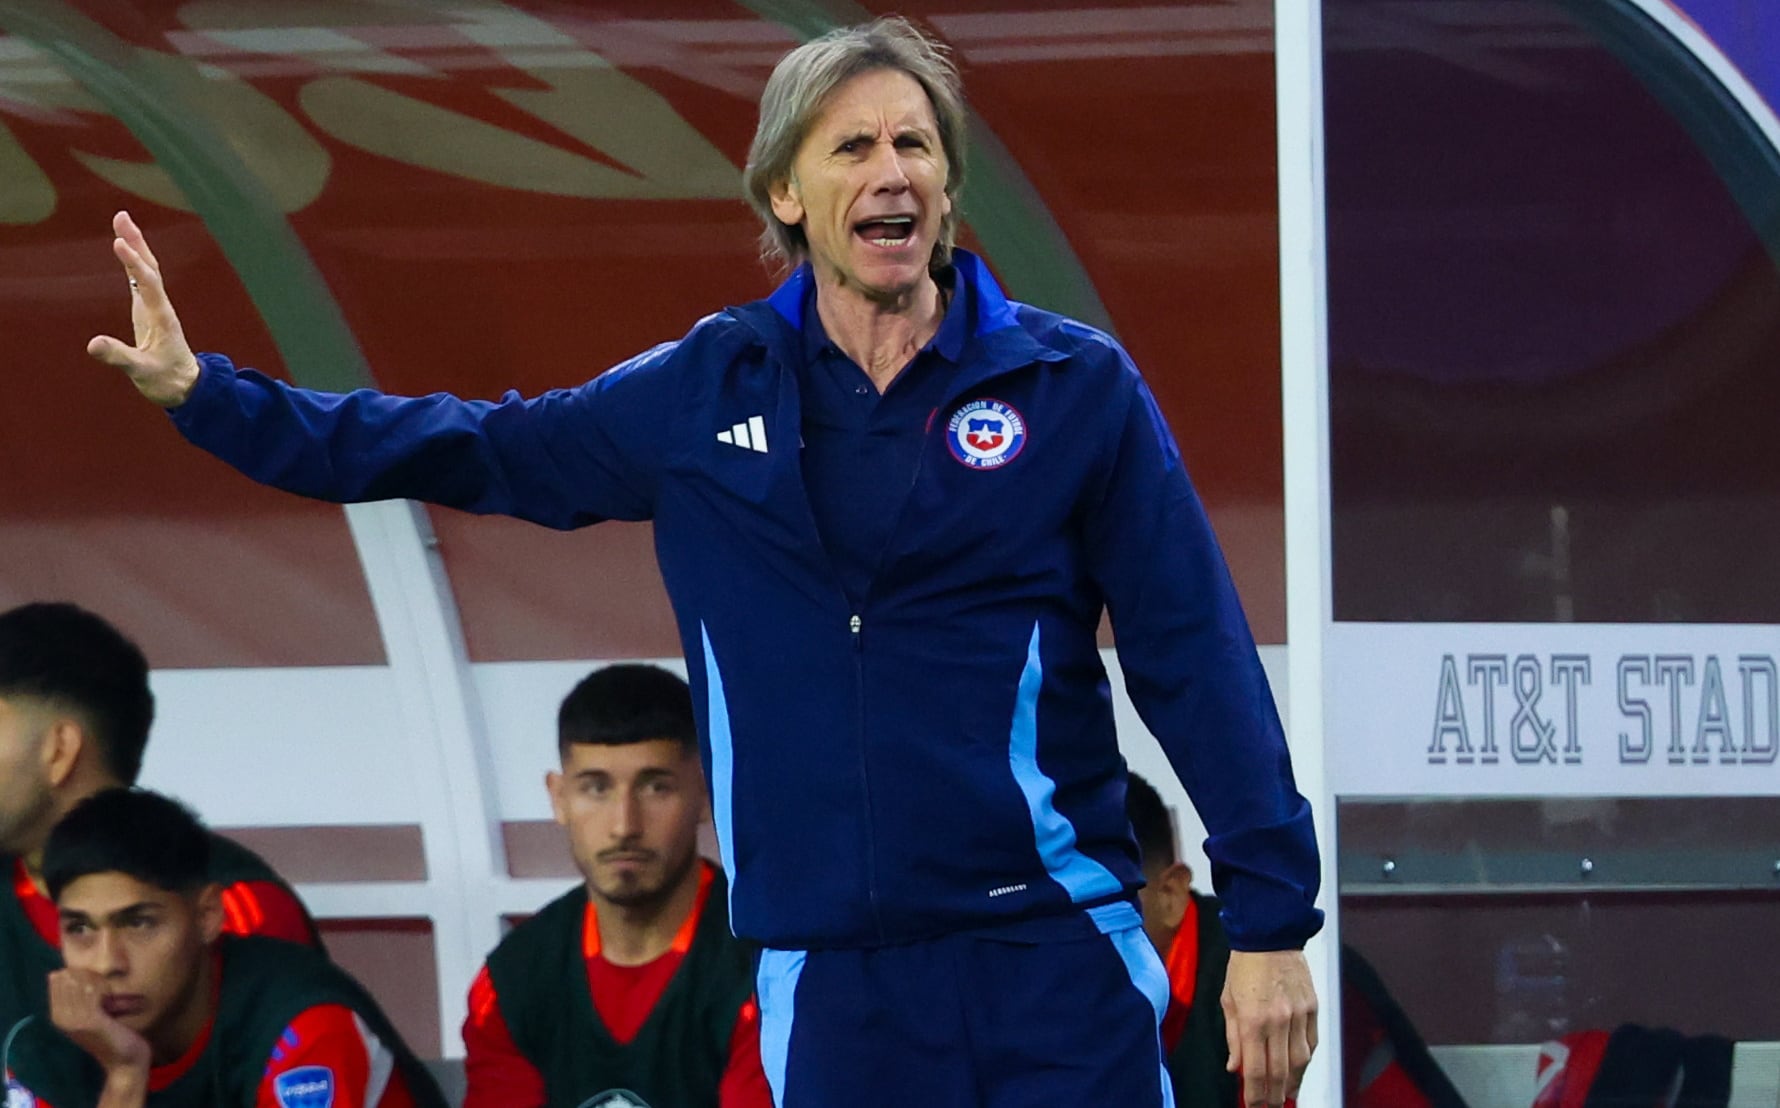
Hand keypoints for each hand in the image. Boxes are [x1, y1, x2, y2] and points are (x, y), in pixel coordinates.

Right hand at [47, 968, 151, 1079]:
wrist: (124, 1060)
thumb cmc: (111, 1035)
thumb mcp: (91, 1016)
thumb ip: (81, 998)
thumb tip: (78, 972)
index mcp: (57, 1015)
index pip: (56, 980)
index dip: (77, 971)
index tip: (95, 977)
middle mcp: (61, 1018)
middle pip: (66, 979)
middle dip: (85, 972)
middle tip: (103, 982)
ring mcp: (73, 1020)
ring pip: (78, 982)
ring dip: (96, 979)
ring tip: (107, 990)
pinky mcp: (90, 1021)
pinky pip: (91, 992)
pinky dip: (102, 987)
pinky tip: (110, 994)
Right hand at [86, 210, 201, 406]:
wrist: (186, 388)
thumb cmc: (167, 381)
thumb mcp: (141, 372)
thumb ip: (119, 357)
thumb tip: (93, 344)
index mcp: (161, 318)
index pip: (148, 284)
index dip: (134, 263)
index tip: (119, 242)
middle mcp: (160, 307)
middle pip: (150, 268)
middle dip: (136, 242)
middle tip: (121, 216)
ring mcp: (155, 308)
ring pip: (147, 271)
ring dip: (135, 246)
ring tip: (121, 223)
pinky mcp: (149, 313)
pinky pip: (141, 281)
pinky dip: (132, 263)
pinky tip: (124, 249)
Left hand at [1222, 948, 1316, 1107]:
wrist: (1270, 935)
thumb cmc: (1244, 966)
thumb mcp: (1228, 1001)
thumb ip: (1232, 1038)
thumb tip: (1235, 1068)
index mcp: (1252, 1020)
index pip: (1256, 1070)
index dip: (1256, 1094)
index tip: (1254, 1105)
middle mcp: (1278, 1021)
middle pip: (1280, 1072)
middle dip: (1276, 1095)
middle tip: (1272, 1106)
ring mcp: (1298, 1015)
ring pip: (1300, 1061)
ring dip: (1294, 1082)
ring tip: (1288, 1094)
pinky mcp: (1312, 1008)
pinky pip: (1312, 1042)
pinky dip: (1306, 1060)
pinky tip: (1299, 1069)